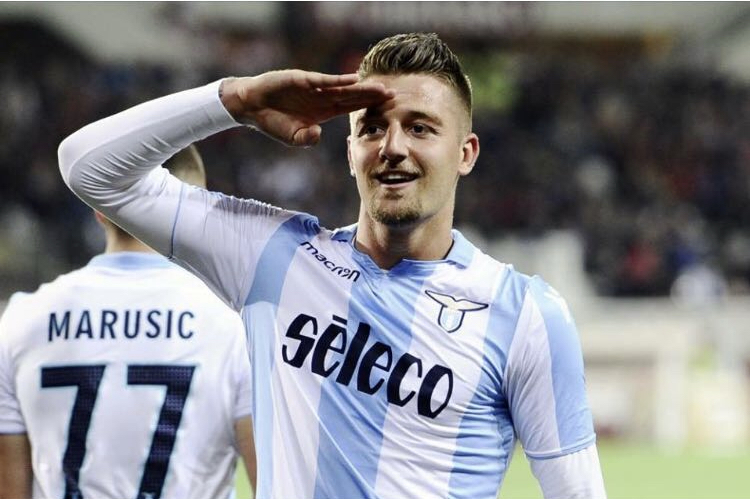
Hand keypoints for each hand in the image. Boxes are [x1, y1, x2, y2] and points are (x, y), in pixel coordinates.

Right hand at [220, 70, 392, 146]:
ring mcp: (313, 88)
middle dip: (373, 97)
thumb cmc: (273, 122)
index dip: (368, 109)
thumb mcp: (292, 137)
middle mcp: (322, 98)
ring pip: (342, 88)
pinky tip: (354, 80)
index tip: (387, 111)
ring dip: (361, 89)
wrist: (251, 107)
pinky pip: (323, 81)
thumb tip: (318, 135)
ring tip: (380, 89)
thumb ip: (306, 138)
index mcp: (323, 112)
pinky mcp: (302, 80)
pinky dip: (338, 81)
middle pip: (353, 98)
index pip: (351, 109)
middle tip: (394, 97)